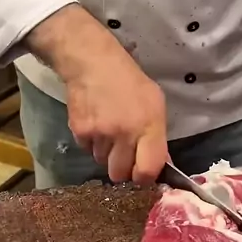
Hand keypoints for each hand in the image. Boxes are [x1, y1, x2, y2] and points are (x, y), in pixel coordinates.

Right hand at [26, 5, 167, 183]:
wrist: (93, 63)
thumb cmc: (130, 81)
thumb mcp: (155, 103)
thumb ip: (157, 136)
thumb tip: (161, 164)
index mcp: (148, 126)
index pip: (148, 171)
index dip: (145, 178)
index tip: (142, 173)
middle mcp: (124, 134)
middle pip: (120, 174)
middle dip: (123, 168)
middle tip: (124, 154)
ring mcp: (100, 135)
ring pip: (102, 162)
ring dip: (107, 154)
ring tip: (108, 131)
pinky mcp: (80, 132)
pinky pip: (88, 150)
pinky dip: (92, 143)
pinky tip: (95, 123)